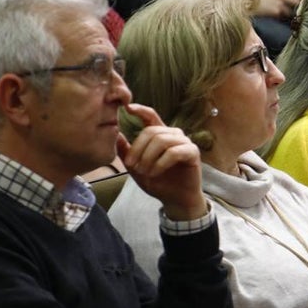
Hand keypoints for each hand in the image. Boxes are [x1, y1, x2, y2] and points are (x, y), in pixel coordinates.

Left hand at [117, 103, 205, 219]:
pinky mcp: (192, 152)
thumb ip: (126, 151)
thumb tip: (115, 134)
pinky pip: (173, 152)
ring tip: (144, 172)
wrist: (175, 200)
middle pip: (151, 131)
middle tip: (132, 165)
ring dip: (148, 157)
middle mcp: (173, 134)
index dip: (139, 110)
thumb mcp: (136, 167)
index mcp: (160, 134)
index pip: (150, 115)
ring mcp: (184, 142)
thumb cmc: (158, 182)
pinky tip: (154, 173)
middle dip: (138, 148)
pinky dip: (160, 163)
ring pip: (161, 140)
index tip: (127, 108)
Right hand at [253, 0, 307, 18]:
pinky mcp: (275, 12)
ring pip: (288, 12)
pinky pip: (281, 17)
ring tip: (276, 13)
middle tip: (298, 9)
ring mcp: (278, 4)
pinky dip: (278, 18)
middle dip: (297, 5)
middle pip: (296, 1)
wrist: (244, 3)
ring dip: (285, 14)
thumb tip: (281, 1)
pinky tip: (270, 16)